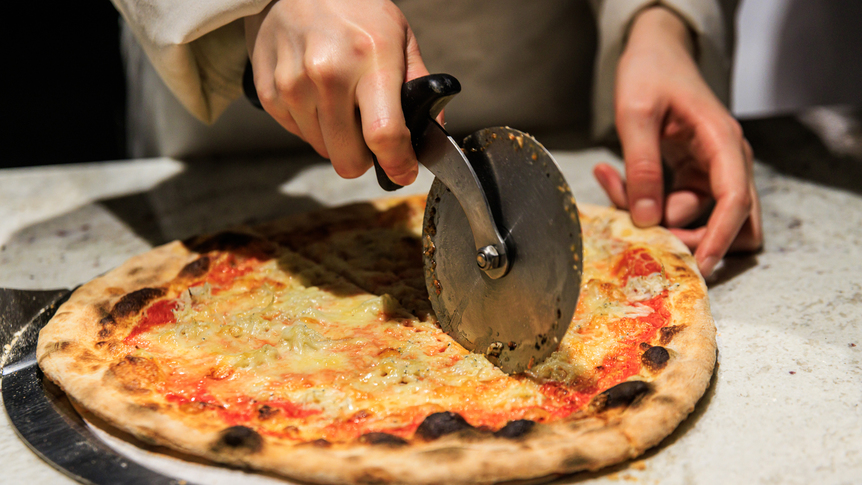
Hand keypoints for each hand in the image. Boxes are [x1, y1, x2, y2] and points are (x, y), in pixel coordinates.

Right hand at [244, 0, 428, 184]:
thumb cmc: (354, 8)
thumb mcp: (399, 36)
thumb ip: (419, 84)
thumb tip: (432, 131)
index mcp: (371, 59)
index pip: (384, 135)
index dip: (397, 164)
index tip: (403, 171)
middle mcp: (328, 74)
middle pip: (348, 159)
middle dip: (365, 158)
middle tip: (370, 137)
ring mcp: (293, 85)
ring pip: (324, 151)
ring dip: (337, 138)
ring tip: (340, 101)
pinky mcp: (269, 92)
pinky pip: (299, 134)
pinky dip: (312, 125)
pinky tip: (317, 93)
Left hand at [594, 7, 761, 276]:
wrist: (655, 52)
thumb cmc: (650, 73)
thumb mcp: (636, 115)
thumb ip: (642, 166)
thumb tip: (647, 219)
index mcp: (722, 141)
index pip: (735, 199)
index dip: (719, 237)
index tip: (698, 266)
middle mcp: (726, 160)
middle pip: (733, 220)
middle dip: (691, 236)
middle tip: (645, 231)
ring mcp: (711, 170)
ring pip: (696, 216)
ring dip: (657, 217)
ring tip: (615, 187)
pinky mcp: (692, 175)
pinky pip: (674, 205)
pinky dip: (646, 202)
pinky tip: (611, 175)